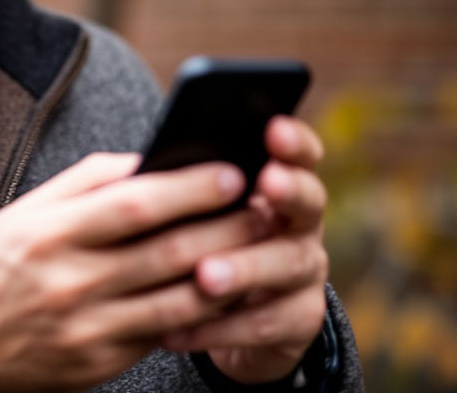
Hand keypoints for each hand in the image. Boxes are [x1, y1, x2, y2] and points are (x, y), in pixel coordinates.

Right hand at [0, 152, 267, 392]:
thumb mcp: (24, 213)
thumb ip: (85, 182)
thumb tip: (149, 160)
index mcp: (49, 233)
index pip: (134, 205)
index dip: (189, 188)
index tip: (232, 170)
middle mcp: (70, 281)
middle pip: (168, 252)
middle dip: (226, 228)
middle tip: (267, 207)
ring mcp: (86, 329)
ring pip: (178, 300)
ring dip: (227, 273)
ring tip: (258, 248)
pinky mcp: (98, 364)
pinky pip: (162, 335)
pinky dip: (198, 312)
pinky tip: (223, 291)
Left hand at [161, 116, 329, 384]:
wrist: (232, 318)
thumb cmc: (203, 239)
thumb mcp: (201, 209)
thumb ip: (190, 184)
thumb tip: (147, 163)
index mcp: (279, 183)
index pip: (299, 153)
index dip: (293, 140)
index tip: (273, 127)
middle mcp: (302, 224)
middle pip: (308, 202)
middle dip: (288, 189)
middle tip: (268, 180)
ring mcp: (306, 273)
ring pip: (285, 265)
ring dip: (244, 268)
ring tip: (204, 274)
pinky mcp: (299, 322)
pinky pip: (264, 325)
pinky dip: (219, 328)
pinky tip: (179, 328)